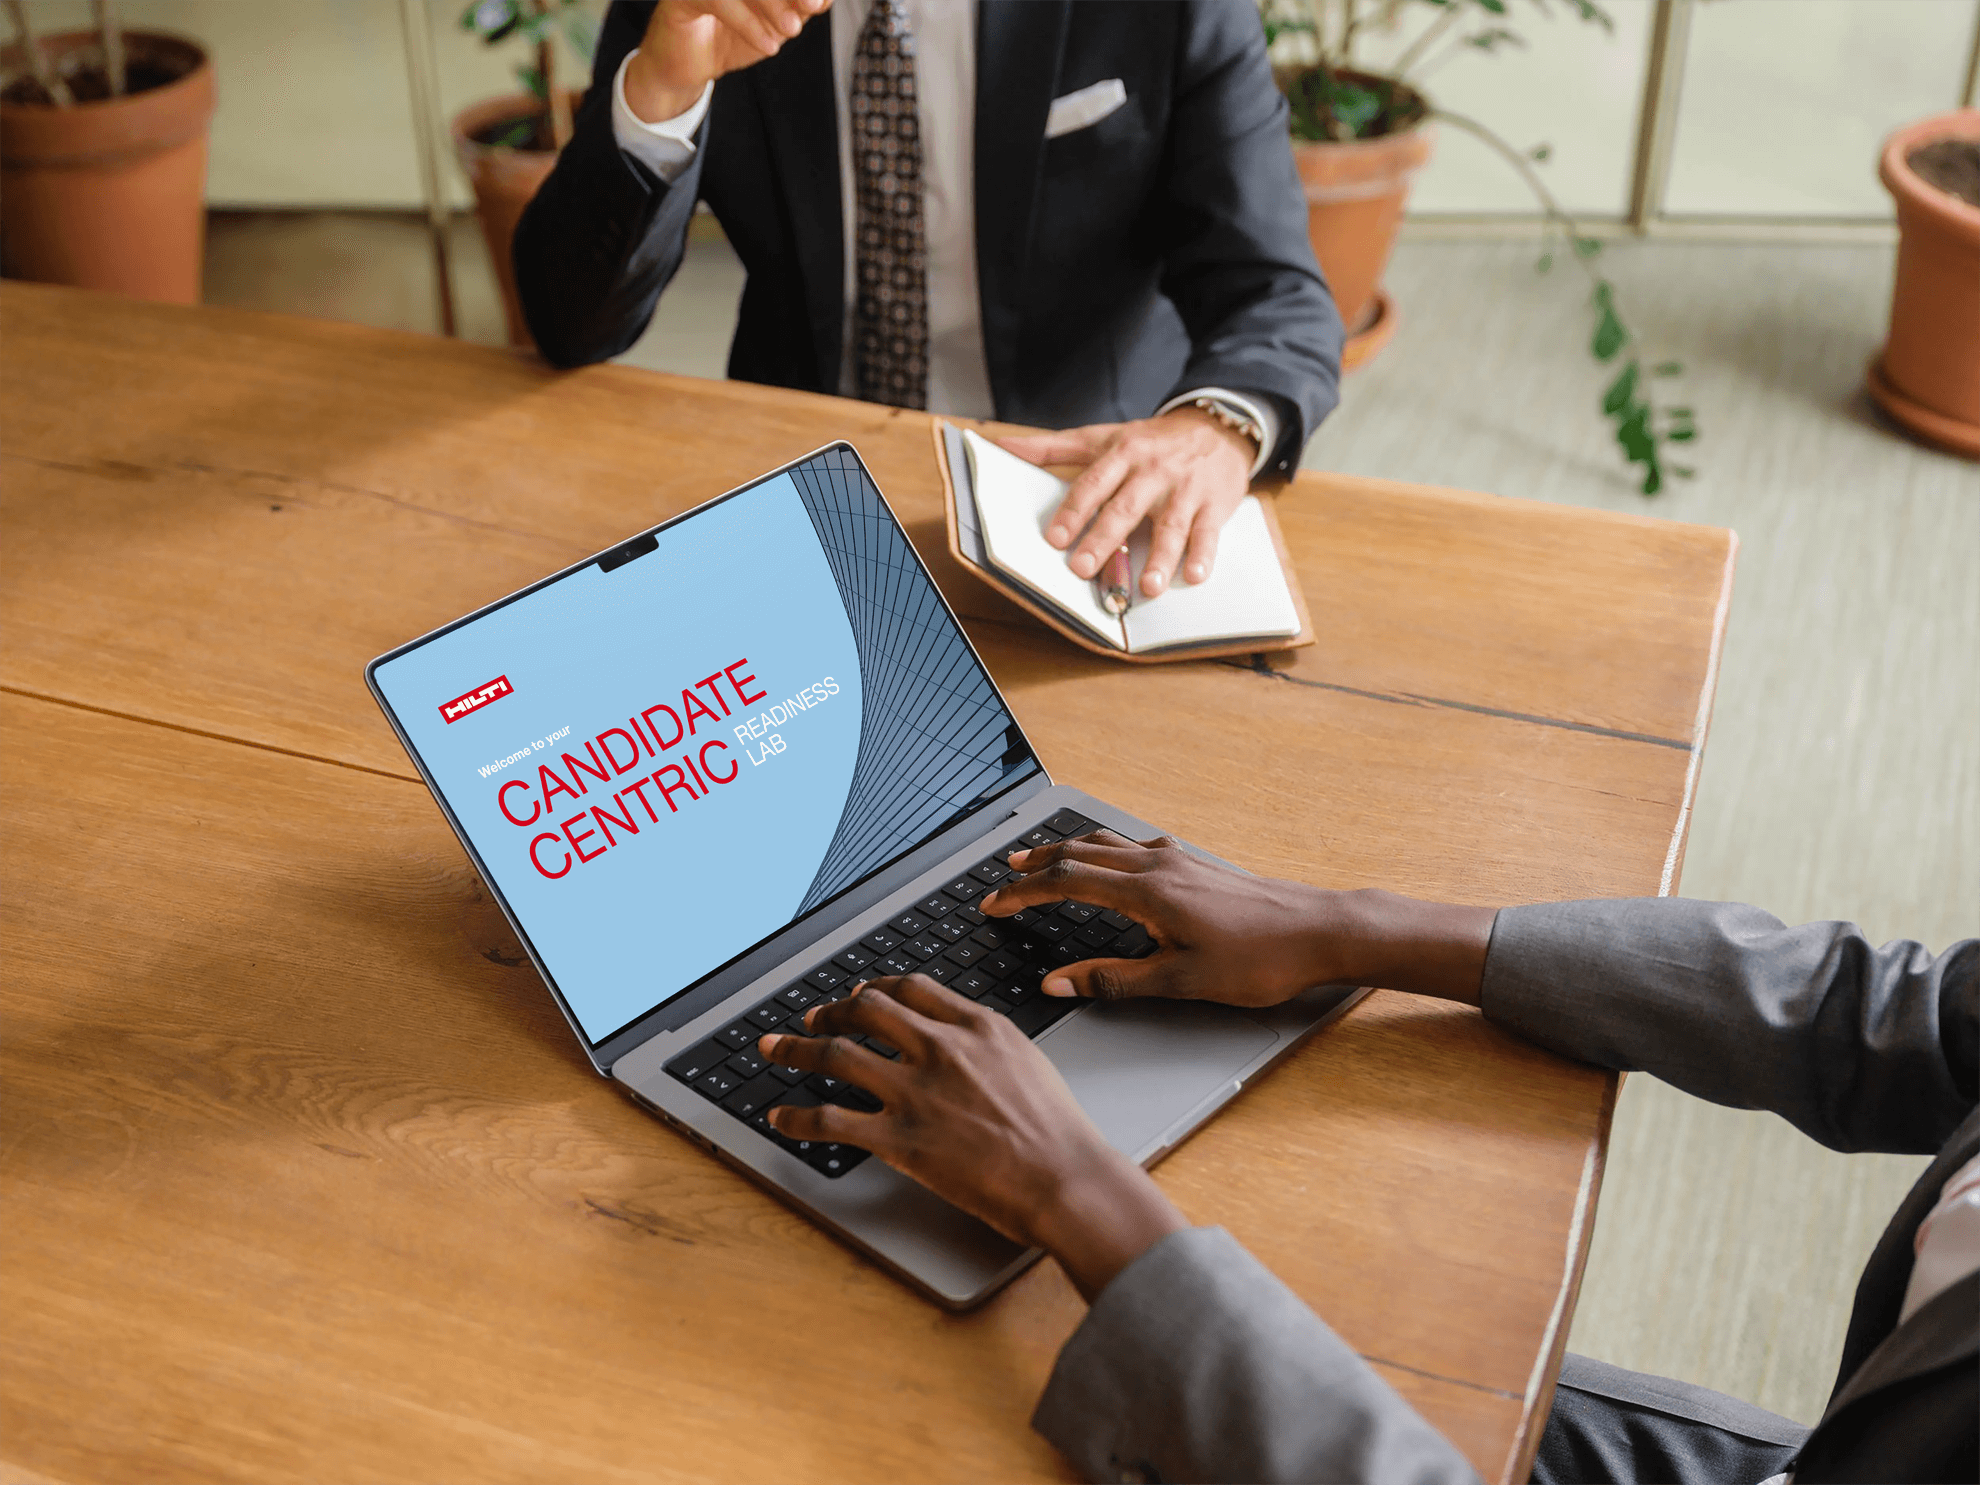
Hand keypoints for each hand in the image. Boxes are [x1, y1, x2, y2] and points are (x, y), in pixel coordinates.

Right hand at [625, 0, 830, 121]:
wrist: (689, 65)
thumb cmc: (732, 36)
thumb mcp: (774, 24)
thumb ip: (798, 9)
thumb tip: (824, 0)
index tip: (821, 2)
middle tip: (813, 6)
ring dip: (772, 4)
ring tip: (793, 30)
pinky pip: (718, 1)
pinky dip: (748, 24)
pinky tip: (768, 46)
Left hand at [759, 976, 1186, 1300]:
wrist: (1064, 1177)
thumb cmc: (1057, 1131)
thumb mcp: (1027, 1061)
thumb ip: (988, 1043)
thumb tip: (964, 1041)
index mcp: (975, 1026)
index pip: (910, 989)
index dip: (876, 987)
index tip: (862, 993)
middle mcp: (939, 1048)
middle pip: (866, 1010)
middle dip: (831, 1009)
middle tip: (814, 1016)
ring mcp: (916, 1092)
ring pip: (837, 1054)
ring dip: (797, 1049)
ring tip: (776, 1050)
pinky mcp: (899, 1139)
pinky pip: (831, 1120)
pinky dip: (796, 1118)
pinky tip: (780, 1118)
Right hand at [982, 829, 1497, 1007]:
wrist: (1320, 931)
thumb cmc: (1258, 961)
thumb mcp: (1180, 982)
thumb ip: (1113, 981)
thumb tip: (1058, 983)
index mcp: (1146, 893)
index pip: (1065, 884)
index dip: (1022, 894)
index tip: (991, 904)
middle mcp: (1157, 866)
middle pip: (1078, 854)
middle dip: (1033, 867)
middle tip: (999, 879)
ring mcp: (1177, 860)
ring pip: (1104, 846)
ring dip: (1064, 852)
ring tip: (1037, 861)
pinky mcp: (1194, 865)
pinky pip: (1131, 846)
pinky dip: (1100, 850)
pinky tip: (1107, 862)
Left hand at [995, 407, 1252, 597]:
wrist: (1217, 425)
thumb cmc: (1152, 440)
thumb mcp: (1103, 436)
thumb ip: (1053, 447)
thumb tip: (1002, 447)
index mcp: (1122, 454)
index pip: (1093, 483)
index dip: (1073, 511)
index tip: (1055, 538)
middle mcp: (1153, 471)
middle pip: (1125, 507)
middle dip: (1104, 538)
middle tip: (1084, 569)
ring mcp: (1184, 489)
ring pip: (1170, 525)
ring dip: (1160, 557)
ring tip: (1148, 587)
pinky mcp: (1213, 504)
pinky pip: (1207, 532)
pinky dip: (1202, 555)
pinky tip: (1192, 576)